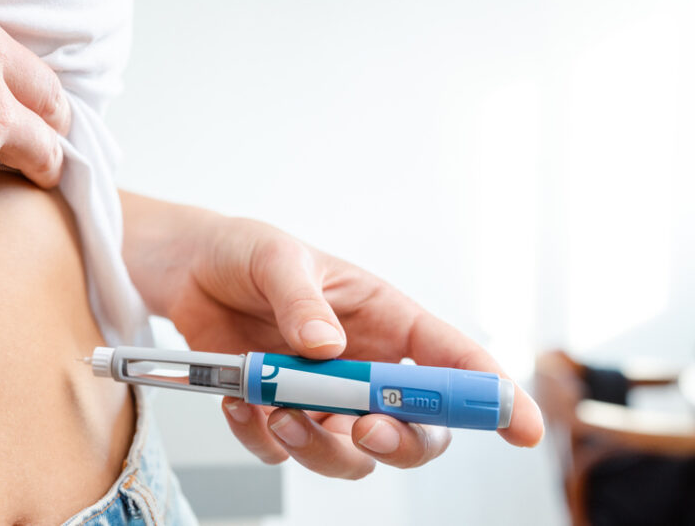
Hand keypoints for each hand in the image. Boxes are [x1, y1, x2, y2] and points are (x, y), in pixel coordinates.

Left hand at [120, 193, 544, 478]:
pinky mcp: (279, 417)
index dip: (494, 396)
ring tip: (279, 413)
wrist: (186, 272)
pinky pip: (285, 452)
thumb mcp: (276, 258)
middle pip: (416, 431)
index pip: (455, 361)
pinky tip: (239, 403)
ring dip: (322, 449)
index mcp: (386, 321)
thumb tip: (325, 347)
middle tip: (366, 427)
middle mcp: (364, 368)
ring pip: (353, 455)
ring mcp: (323, 399)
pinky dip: (263, 439)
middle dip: (401, 440)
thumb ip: (302, 300)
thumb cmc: (246, 253)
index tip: (521, 427)